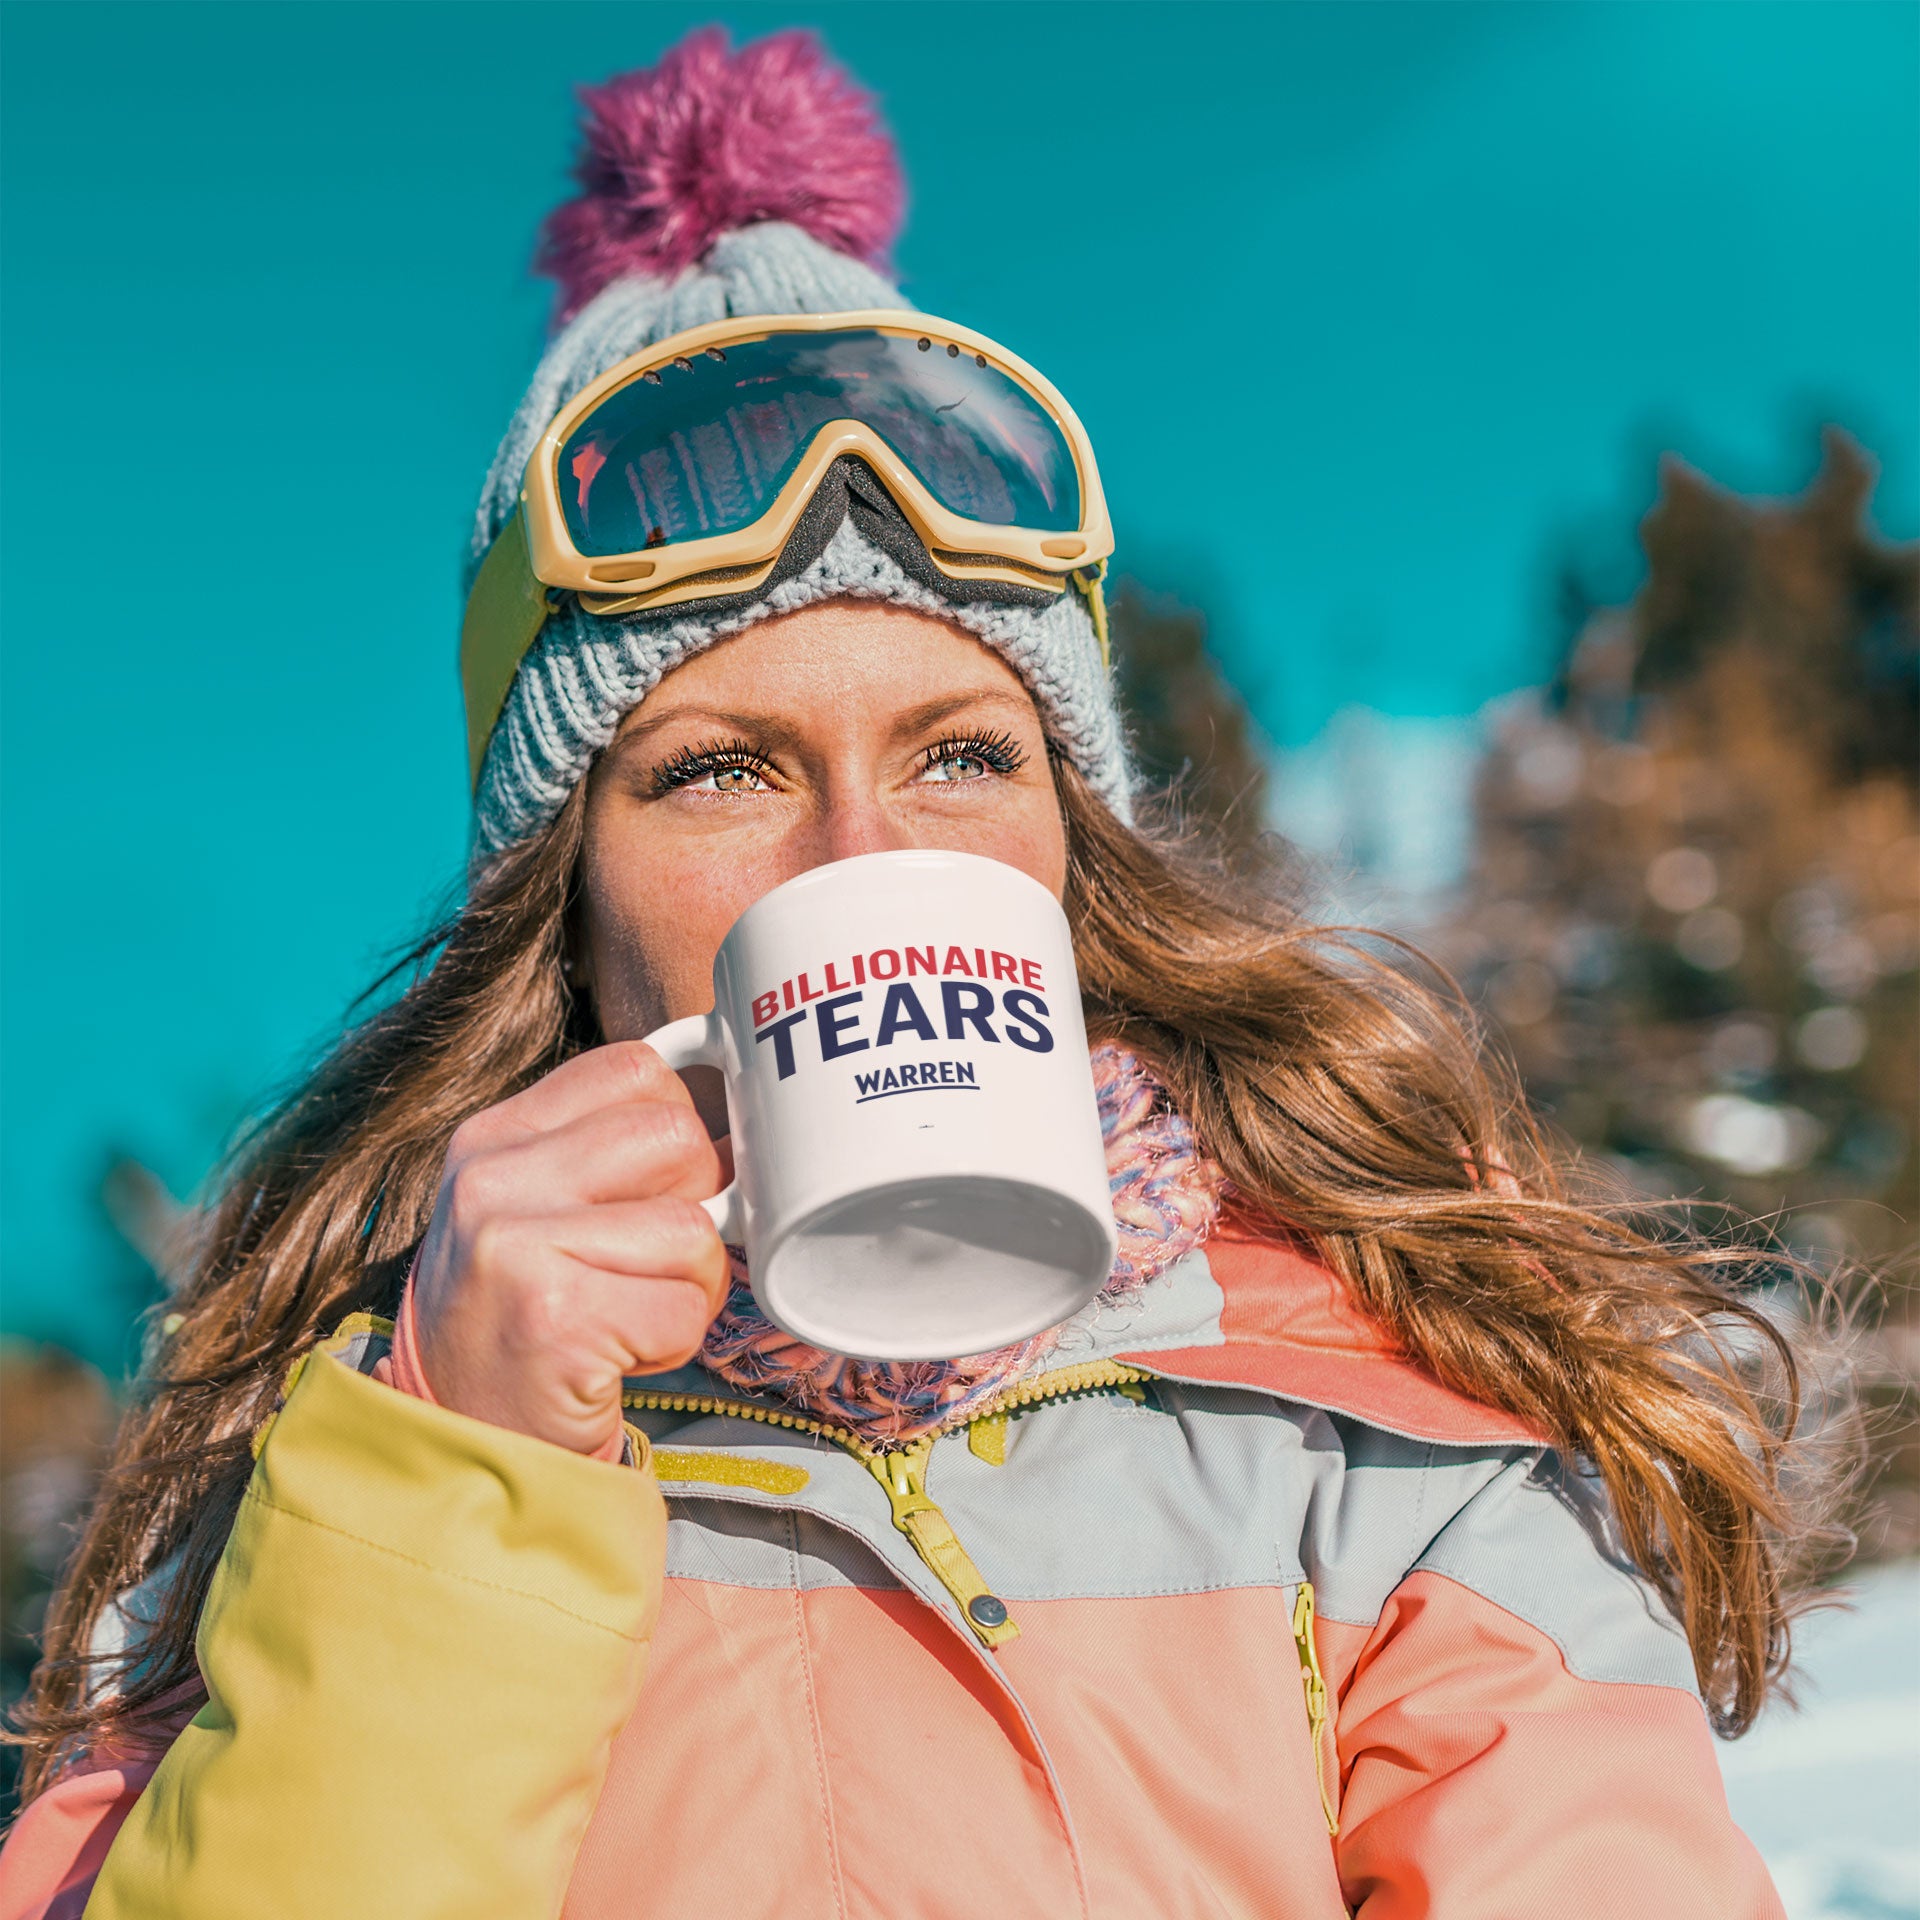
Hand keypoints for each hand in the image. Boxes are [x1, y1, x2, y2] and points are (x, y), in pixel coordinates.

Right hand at [410, 1041, 729, 1453]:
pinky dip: (675, 1340)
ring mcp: (514, 1247)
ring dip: (691, 1285)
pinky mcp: (552, 1322)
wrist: (459, 1443)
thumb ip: (609, 1150)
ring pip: (692, 1227)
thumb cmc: (520, 1321)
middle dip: (696, 1205)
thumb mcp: (536, 1208)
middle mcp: (492, 1179)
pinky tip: (621, 1355)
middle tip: (652, 1265)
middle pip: (677, 1135)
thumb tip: (742, 1122)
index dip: (680, 1126)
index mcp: (494, 1136)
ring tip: (633, 1314)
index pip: (637, 1069)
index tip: (664, 1187)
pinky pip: (683, 1307)